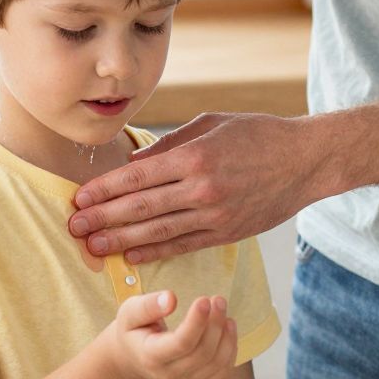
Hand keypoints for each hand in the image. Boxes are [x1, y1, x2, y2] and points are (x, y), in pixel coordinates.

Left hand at [69, 113, 318, 262]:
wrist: (305, 161)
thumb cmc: (258, 134)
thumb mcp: (212, 124)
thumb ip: (170, 145)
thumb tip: (134, 163)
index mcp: (194, 156)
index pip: (136, 177)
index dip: (104, 190)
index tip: (80, 199)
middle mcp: (201, 188)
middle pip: (139, 208)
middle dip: (102, 219)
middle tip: (73, 228)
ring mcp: (215, 214)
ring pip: (157, 231)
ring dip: (120, 241)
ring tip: (93, 247)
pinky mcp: (227, 232)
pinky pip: (183, 245)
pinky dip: (154, 251)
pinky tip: (131, 255)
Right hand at [103, 288, 237, 378]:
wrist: (133, 358)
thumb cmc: (132, 330)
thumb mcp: (130, 312)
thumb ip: (148, 306)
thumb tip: (171, 298)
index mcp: (150, 356)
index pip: (180, 343)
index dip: (196, 322)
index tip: (204, 299)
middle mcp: (169, 374)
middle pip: (202, 353)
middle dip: (215, 324)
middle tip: (218, 299)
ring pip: (216, 363)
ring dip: (226, 336)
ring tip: (223, 311)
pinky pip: (222, 371)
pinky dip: (230, 349)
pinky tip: (228, 328)